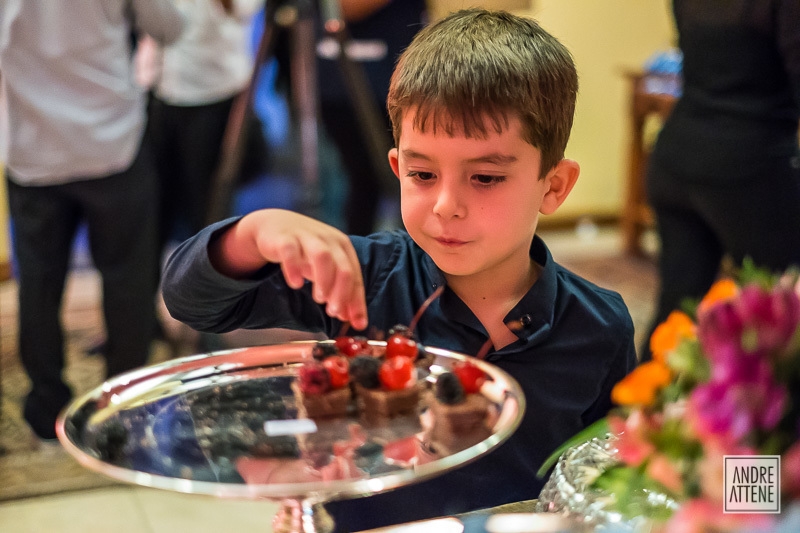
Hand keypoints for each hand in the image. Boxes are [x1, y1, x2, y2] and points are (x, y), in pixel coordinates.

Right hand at [211, 209, 367, 329]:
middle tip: (334, 312)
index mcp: (342, 247)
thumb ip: (338, 291)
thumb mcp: (325, 269)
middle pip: (343, 268)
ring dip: (324, 280)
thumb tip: (349, 318)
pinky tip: (296, 284)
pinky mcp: (285, 238)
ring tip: (319, 299)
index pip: (355, 276)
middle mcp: (328, 240)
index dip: (357, 301)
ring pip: (322, 256)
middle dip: (342, 293)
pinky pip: (291, 251)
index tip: (357, 323)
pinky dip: (294, 269)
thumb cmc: (304, 250)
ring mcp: (307, 237)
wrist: (275, 226)